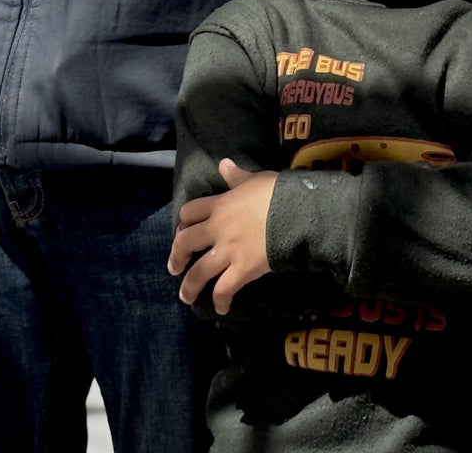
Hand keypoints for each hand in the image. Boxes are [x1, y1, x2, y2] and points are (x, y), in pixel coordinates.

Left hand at [168, 158, 275, 313]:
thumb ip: (236, 176)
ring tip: (185, 296)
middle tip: (175, 268)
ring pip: (198, 272)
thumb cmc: (278, 192)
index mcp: (220, 205)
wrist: (297, 212)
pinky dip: (220, 300)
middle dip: (177, 256)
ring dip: (189, 286)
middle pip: (185, 243)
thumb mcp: (255, 179)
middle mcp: (217, 229)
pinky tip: (221, 308)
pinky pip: (224, 288)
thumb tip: (223, 163)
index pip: (189, 213)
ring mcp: (228, 251)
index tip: (183, 231)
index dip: (182, 223)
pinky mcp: (242, 269)